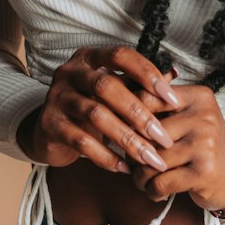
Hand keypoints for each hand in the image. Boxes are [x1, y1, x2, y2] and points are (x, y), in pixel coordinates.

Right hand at [16, 45, 180, 174]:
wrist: (50, 131)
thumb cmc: (90, 106)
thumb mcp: (115, 92)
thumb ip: (140, 84)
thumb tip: (175, 72)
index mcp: (90, 57)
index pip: (120, 56)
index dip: (147, 74)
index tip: (172, 99)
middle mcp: (70, 72)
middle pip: (107, 87)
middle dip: (140, 114)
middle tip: (164, 138)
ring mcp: (57, 97)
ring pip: (96, 115)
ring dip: (127, 139)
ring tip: (150, 159)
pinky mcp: (50, 125)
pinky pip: (82, 141)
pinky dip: (107, 157)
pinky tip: (125, 168)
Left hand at [128, 81, 224, 213]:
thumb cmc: (202, 144)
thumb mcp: (187, 117)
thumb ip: (158, 107)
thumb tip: (113, 97)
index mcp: (197, 97)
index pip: (147, 98)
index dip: (128, 116)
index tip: (124, 131)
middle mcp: (204, 116)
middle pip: (146, 133)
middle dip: (132, 153)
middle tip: (132, 163)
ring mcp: (206, 144)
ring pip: (151, 161)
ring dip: (140, 177)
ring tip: (142, 180)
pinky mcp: (204, 172)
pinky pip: (161, 183)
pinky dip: (152, 191)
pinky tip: (155, 191)